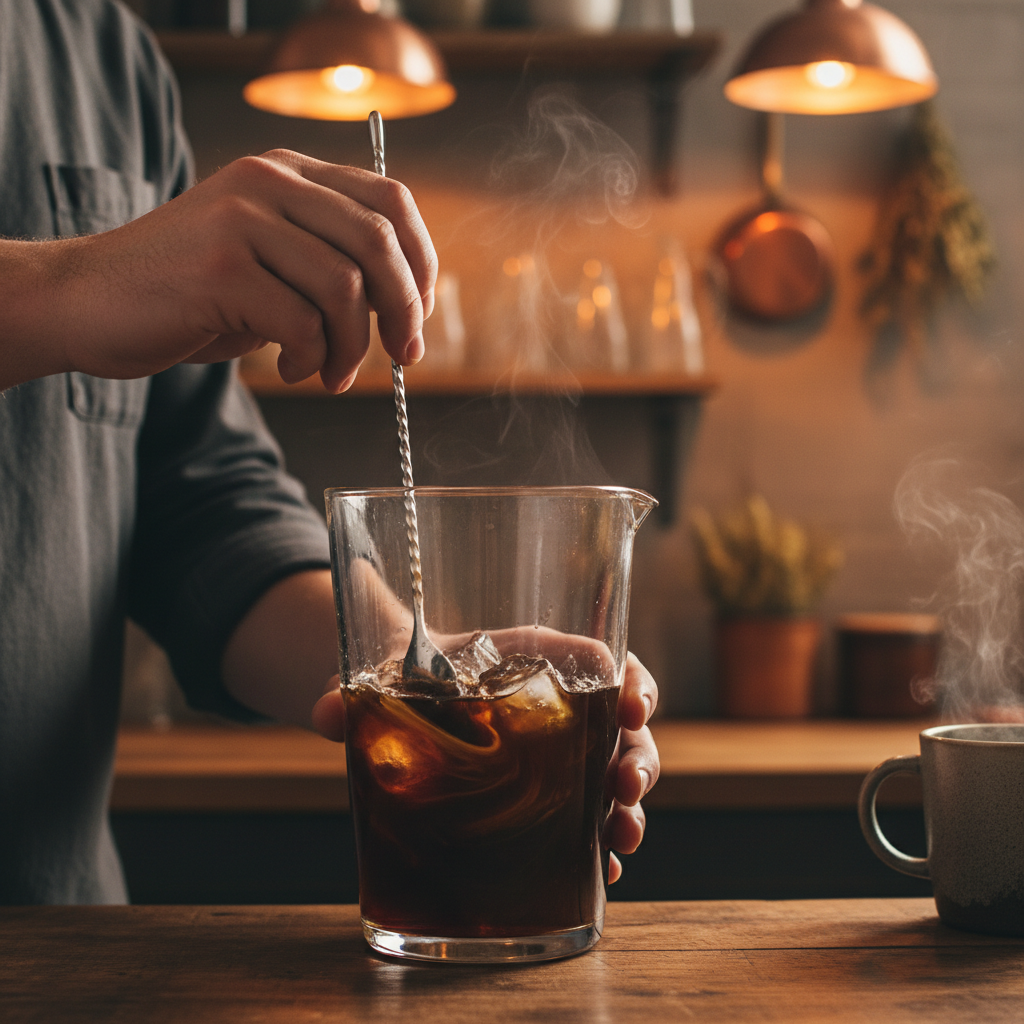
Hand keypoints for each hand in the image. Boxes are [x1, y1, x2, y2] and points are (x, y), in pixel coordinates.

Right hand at [2, 151, 435, 391]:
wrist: (88, 301)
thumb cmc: (189, 293)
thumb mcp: (268, 262)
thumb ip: (328, 264)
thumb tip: (405, 306)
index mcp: (287, 172)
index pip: (390, 201)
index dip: (422, 263)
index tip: (419, 314)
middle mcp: (268, 181)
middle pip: (379, 241)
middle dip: (405, 311)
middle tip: (402, 357)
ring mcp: (242, 219)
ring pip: (345, 287)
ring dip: (353, 348)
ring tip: (331, 375)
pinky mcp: (221, 267)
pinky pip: (303, 323)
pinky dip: (312, 360)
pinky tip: (290, 370)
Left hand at [310, 637, 661, 884]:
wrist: (406, 703)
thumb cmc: (412, 676)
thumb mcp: (387, 676)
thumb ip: (354, 692)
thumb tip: (325, 714)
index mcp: (536, 657)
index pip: (602, 659)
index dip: (629, 680)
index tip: (632, 704)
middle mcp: (562, 702)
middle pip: (624, 722)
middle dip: (638, 754)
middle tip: (627, 785)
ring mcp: (563, 751)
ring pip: (617, 770)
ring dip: (630, 804)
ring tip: (623, 839)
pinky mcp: (551, 794)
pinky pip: (589, 814)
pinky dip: (600, 843)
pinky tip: (601, 871)